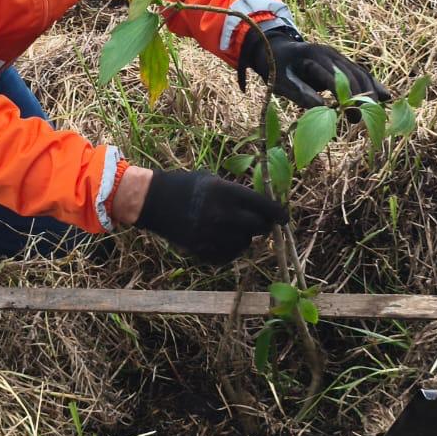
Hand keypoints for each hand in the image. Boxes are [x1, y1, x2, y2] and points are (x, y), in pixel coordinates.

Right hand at [134, 169, 287, 264]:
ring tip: (232, 229)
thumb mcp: (211, 179)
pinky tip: (222, 240)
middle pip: (259, 227)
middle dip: (262, 225)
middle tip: (258, 223)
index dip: (278, 213)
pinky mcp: (203, 250)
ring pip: (245, 243)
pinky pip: (228, 256)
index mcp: (227, 193)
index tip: (284, 218)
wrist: (153, 201)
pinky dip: (230, 250)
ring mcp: (213, 235)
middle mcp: (223, 215)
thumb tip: (259, 205)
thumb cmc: (184, 185)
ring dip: (244, 237)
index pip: (264, 206)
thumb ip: (235, 192)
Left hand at [237, 27, 390, 111]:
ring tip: (376, 112)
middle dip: (360, 97)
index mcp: (314, 56)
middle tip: (360, 120)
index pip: (336, 77)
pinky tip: (384, 96)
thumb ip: (302, 94)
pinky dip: (370, 85)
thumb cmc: (275, 68)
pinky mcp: (340, 62)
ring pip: (359, 73)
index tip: (352, 116)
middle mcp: (329, 53)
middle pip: (353, 74)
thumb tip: (324, 109)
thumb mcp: (282, 82)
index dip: (346, 97)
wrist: (274, 49)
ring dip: (369, 92)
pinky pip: (358, 73)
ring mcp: (336, 56)